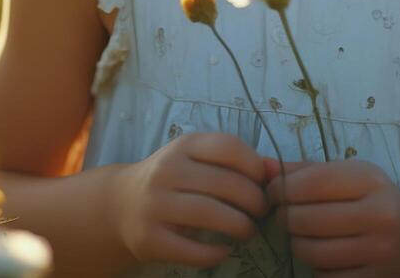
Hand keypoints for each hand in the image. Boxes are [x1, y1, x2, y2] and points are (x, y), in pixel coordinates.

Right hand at [111, 131, 270, 268]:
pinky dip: (215, 254)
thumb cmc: (172, 180)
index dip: (255, 166)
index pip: (228, 147)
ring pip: (209, 214)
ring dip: (240, 226)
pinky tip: (224, 251)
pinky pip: (191, 250)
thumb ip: (238, 162)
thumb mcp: (199, 160)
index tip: (264, 183)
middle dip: (254, 201)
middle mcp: (167, 171)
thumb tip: (279, 170)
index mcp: (183, 146)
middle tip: (262, 212)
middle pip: (224, 184)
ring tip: (248, 231)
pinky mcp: (149, 239)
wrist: (120, 205)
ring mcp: (155, 205)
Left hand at [263, 156, 399, 275]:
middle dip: (284, 218)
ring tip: (298, 235)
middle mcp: (378, 215)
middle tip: (283, 216)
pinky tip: (320, 254)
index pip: (313, 183)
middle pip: (308, 220)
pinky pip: (326, 276)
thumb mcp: (348, 175)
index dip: (282, 189)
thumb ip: (305, 170)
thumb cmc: (374, 198)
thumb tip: (263, 167)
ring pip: (313, 252)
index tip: (273, 193)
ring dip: (295, 244)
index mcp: (370, 181)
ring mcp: (378, 251)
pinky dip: (315, 267)